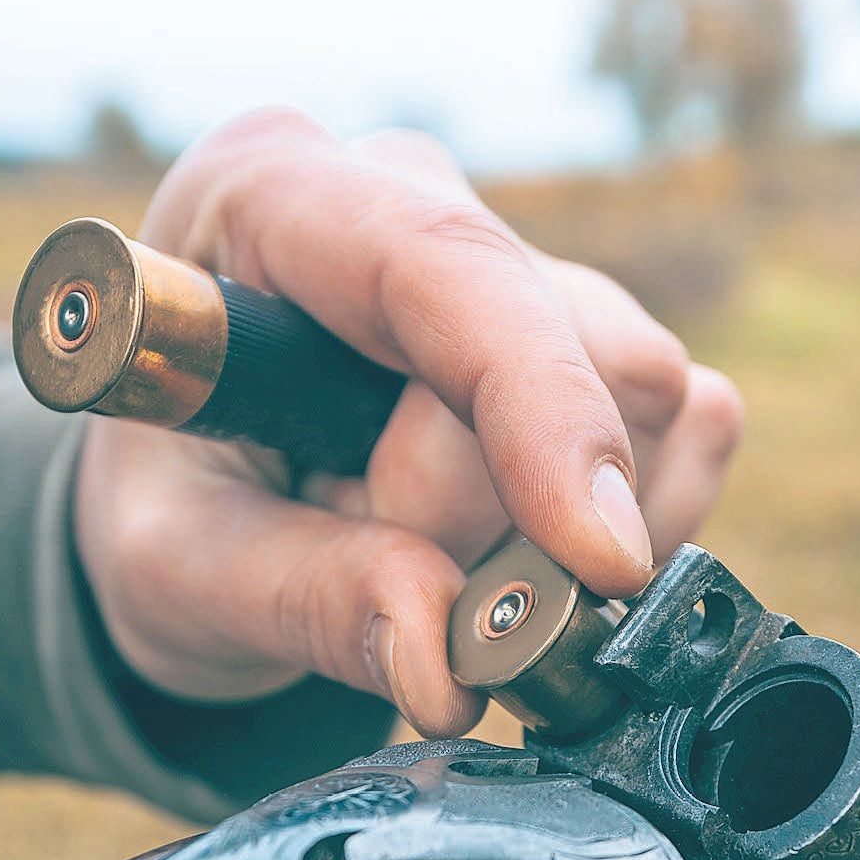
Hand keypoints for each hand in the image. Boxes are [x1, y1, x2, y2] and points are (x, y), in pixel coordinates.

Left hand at [73, 110, 745, 737]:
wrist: (197, 509)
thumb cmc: (169, 509)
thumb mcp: (175, 571)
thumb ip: (302, 602)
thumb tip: (448, 663)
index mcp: (272, 198)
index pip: (450, 267)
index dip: (541, 409)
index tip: (597, 559)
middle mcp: (410, 196)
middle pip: (572, 342)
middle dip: (507, 514)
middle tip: (398, 584)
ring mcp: (516, 257)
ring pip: (649, 395)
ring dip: (560, 531)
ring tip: (432, 562)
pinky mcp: (597, 328)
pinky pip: (690, 428)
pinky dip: (629, 525)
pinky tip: (518, 549)